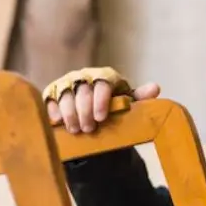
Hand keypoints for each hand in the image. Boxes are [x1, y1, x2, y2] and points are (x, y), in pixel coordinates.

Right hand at [41, 66, 160, 133]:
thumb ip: (140, 96)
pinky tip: (58, 122)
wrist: (95, 113)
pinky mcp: (52, 92)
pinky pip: (49, 98)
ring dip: (70, 113)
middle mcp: (85, 75)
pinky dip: (53, 110)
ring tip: (76, 130)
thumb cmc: (115, 106)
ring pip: (65, 94)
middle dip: (85, 110)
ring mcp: (67, 82)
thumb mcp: (129, 103)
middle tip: (89, 129)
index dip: (101, 100)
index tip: (101, 118)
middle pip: (83, 90)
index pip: (103, 83)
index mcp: (105, 76)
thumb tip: (155, 88)